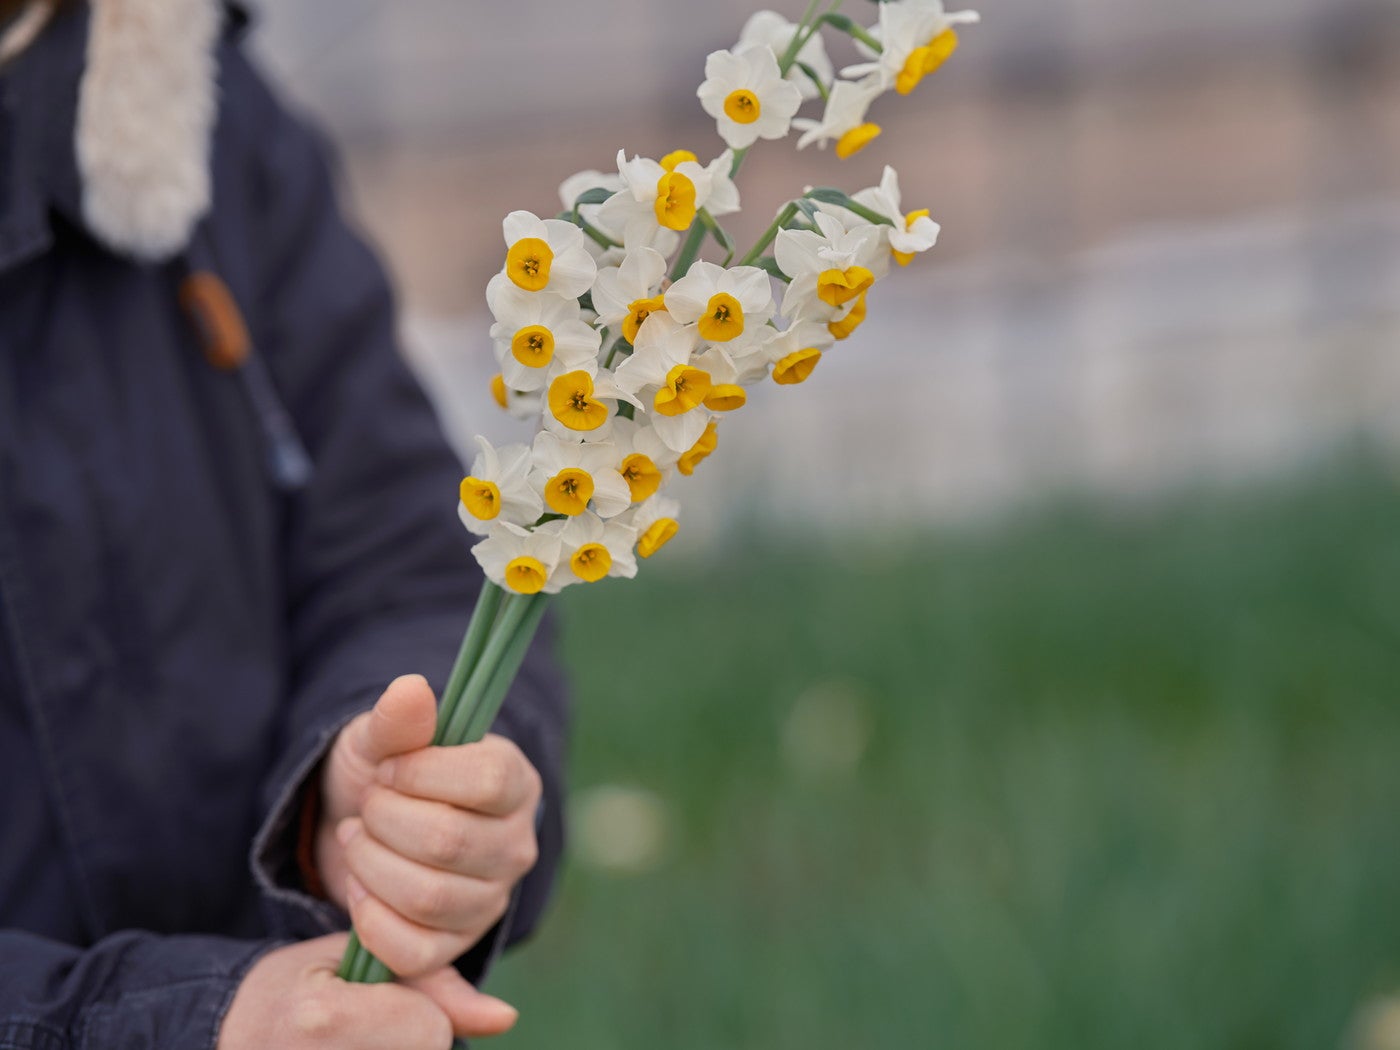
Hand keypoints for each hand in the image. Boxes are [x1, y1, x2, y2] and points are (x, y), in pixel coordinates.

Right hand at [217, 933, 516, 1048]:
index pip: (428, 1031)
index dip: (417, 1014)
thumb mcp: (355, 960)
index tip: (375, 1003)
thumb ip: (435, 985)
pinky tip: (362, 1047)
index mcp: (322, 1022)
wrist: (225, 1039)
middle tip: (366, 1031)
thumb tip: (505, 1018)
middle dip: (412, 1042)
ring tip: (362, 1041)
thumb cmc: (295, 991)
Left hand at [316, 675, 542, 977]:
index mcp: (515, 783)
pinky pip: (415, 950)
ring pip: (429, 898)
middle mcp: (516, 844)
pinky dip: (370, 920)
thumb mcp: (383, 738)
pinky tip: (359, 888)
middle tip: (367, 807)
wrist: (361, 828)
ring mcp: (490, 899)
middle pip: (449, 842)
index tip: (388, 769)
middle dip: (385, 820)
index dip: (424, 774)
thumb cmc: (384, 775)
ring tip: (357, 839)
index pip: (489, 781)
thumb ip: (399, 718)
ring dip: (370, 865)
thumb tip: (412, 688)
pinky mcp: (457, 944)